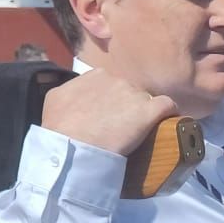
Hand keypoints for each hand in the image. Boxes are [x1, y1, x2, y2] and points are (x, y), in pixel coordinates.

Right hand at [40, 68, 176, 156]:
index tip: (109, 114)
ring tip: (137, 132)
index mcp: (95, 75)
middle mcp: (116, 79)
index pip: (112, 84)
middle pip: (130, 91)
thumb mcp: (55, 99)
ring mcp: (134, 95)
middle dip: (128, 106)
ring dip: (143, 113)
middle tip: (121, 126)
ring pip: (146, 100)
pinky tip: (166, 123)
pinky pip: (168, 106)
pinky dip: (168, 114)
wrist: (72, 146)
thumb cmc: (59, 126)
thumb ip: (70, 90)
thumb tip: (77, 95)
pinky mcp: (149, 111)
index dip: (112, 100)